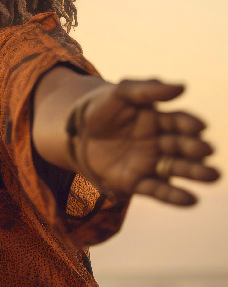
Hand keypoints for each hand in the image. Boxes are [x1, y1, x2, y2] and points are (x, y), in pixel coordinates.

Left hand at [74, 80, 217, 205]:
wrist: (73, 131)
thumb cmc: (100, 108)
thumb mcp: (120, 93)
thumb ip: (147, 88)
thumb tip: (182, 87)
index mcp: (159, 120)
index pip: (180, 122)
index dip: (189, 125)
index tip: (197, 127)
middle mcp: (159, 143)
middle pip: (183, 147)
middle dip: (196, 149)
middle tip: (205, 150)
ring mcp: (149, 163)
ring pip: (176, 169)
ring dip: (195, 172)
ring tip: (213, 175)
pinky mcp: (135, 181)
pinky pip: (157, 190)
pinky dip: (174, 196)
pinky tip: (191, 200)